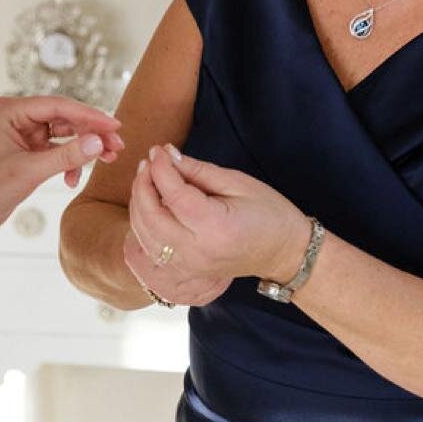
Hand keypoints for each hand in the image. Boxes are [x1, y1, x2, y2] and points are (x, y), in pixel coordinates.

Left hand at [0, 93, 122, 230]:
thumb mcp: (29, 171)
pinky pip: (58, 150)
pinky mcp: (28, 151)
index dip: (90, 115)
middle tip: (116, 147)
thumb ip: (66, 156)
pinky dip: (69, 163)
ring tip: (107, 159)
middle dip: (91, 133)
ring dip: (84, 148)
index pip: (59, 106)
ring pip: (65, 134)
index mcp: (10, 111)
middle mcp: (18, 117)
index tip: (115, 125)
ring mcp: (24, 134)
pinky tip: (72, 180)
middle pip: (66, 118)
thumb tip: (99, 142)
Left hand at [124, 145, 305, 302]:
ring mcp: (189, 266)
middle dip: (143, 185)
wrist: (283, 252)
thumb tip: (167, 155)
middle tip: (148, 162)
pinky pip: (151, 251)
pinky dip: (142, 228)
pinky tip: (147, 208)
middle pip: (152, 217)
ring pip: (145, 235)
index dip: (161, 169)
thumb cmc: (269, 213)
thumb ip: (199, 171)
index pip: (174, 196)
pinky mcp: (186, 271)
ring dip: (139, 205)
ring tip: (146, 179)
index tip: (158, 150)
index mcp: (215, 227)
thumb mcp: (238, 183)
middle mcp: (197, 251)